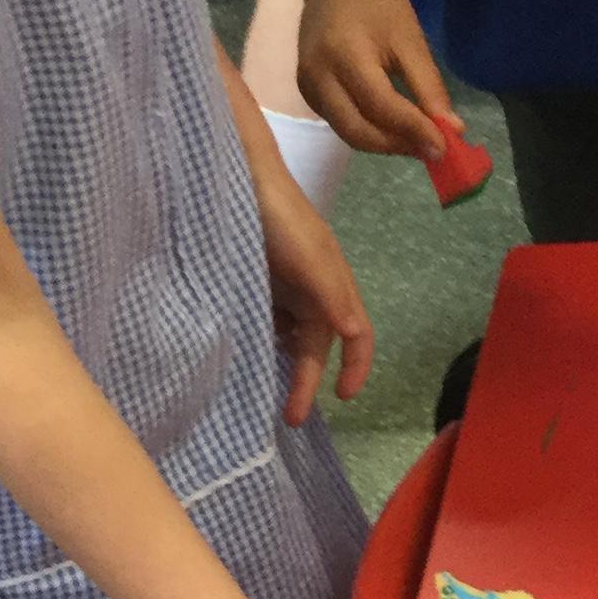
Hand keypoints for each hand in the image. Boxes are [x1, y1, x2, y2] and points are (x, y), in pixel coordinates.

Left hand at [254, 169, 373, 426]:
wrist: (240, 181)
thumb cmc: (280, 218)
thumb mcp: (310, 257)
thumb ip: (332, 295)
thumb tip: (356, 336)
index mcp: (334, 285)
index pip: (357, 335)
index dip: (356, 367)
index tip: (342, 399)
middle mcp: (314, 292)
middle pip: (317, 346)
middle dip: (308, 381)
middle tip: (290, 416)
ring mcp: (285, 288)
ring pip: (292, 338)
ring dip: (286, 365)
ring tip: (267, 394)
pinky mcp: (258, 284)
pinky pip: (266, 323)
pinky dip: (263, 343)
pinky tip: (247, 357)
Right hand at [296, 0, 454, 160]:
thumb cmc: (378, 2)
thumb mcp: (410, 38)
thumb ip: (428, 86)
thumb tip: (452, 130)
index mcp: (344, 55)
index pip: (381, 107)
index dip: (413, 131)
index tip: (446, 147)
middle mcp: (317, 76)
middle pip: (358, 131)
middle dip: (397, 146)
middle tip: (433, 149)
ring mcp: (306, 86)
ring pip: (347, 132)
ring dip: (384, 143)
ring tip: (418, 141)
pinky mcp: (306, 91)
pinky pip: (339, 122)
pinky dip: (368, 131)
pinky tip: (394, 128)